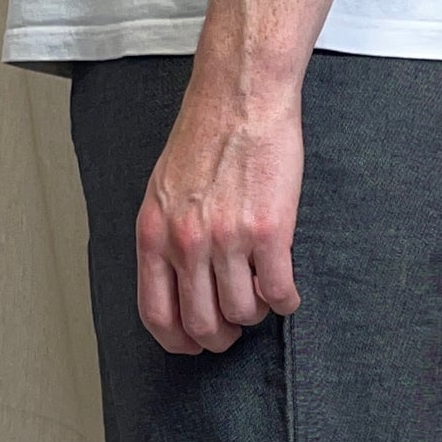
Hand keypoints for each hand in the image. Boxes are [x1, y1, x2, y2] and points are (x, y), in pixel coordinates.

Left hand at [135, 74, 303, 354]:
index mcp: (155, 235)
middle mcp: (187, 243)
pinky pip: (278, 292)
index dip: (178, 342)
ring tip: (261, 292)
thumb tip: (175, 283)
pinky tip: (286, 292)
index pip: (157, 314)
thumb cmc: (206, 136)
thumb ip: (165, 238)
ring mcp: (228, 240)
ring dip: (256, 312)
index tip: (193, 345)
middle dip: (221, 337)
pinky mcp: (269, 233)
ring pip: (243, 313)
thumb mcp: (163, 191)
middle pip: (203, 324)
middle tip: (234, 328)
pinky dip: (286, 301)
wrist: (240, 95)